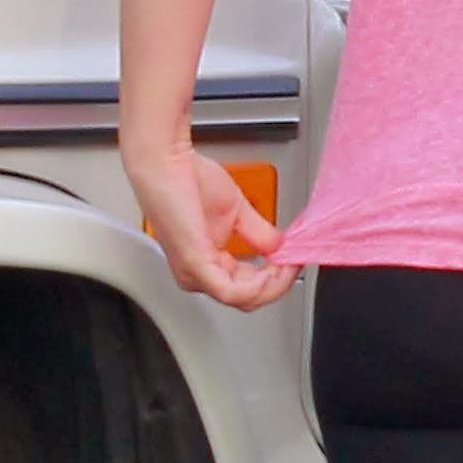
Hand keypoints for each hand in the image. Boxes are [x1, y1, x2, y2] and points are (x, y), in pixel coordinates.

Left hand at [124, 140, 298, 309]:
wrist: (167, 162)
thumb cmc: (188, 180)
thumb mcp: (237, 214)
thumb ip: (260, 235)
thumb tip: (282, 248)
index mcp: (206, 264)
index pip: (246, 287)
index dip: (276, 277)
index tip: (294, 260)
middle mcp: (197, 275)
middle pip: (248, 299)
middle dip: (279, 283)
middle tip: (295, 263)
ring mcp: (194, 273)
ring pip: (244, 300)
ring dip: (274, 284)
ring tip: (288, 264)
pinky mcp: (196, 266)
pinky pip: (232, 292)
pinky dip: (259, 285)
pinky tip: (274, 269)